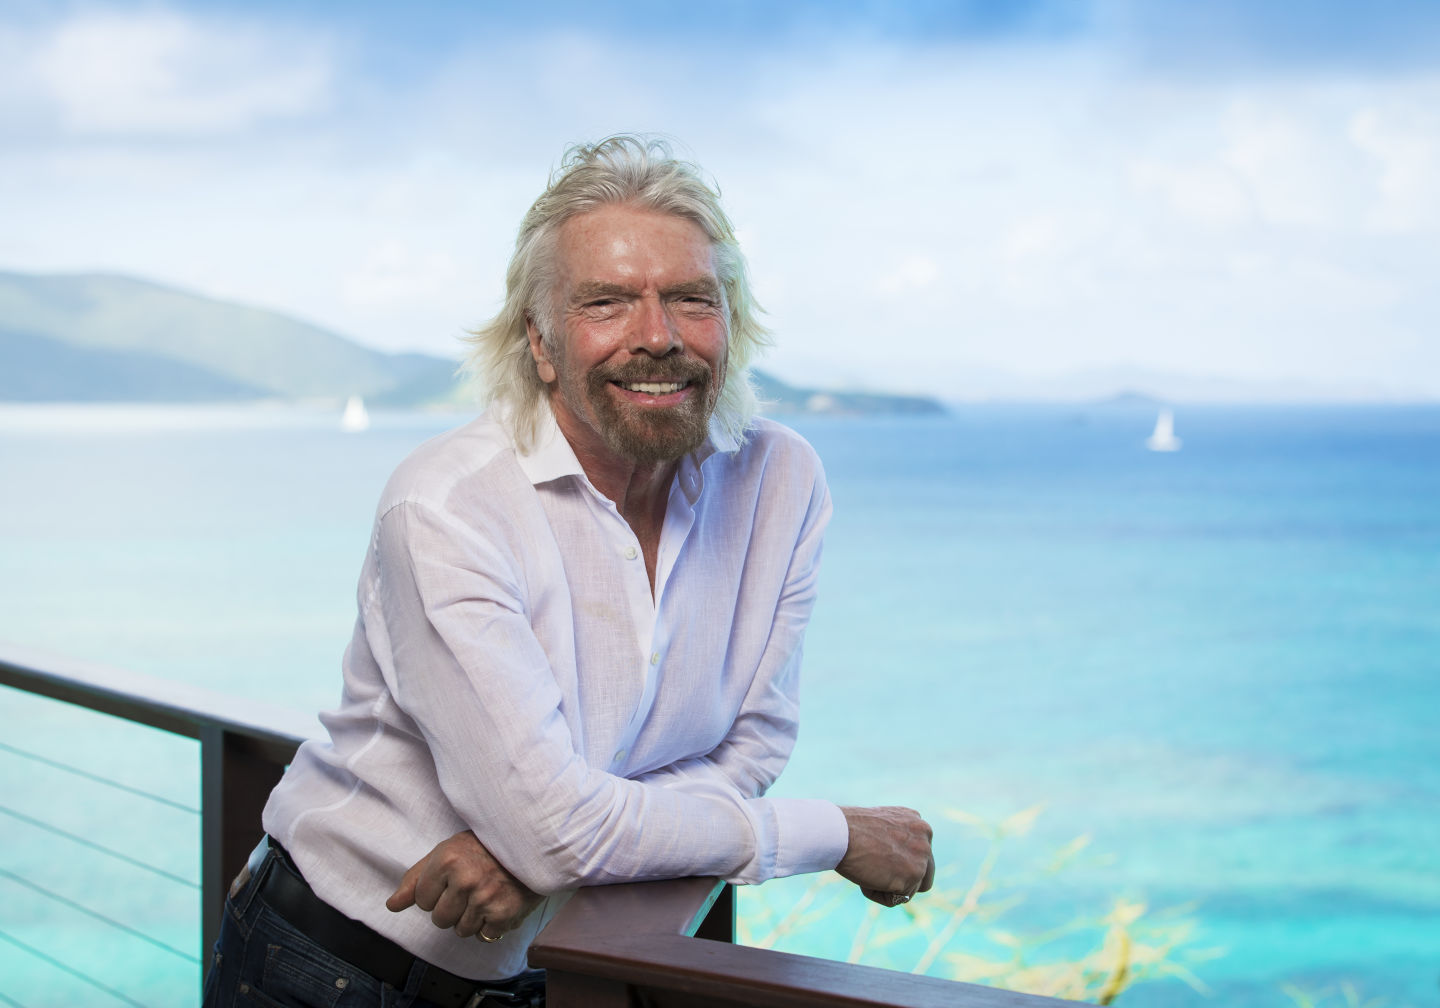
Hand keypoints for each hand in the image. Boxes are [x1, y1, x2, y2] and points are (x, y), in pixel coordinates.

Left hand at [386, 830, 542, 939]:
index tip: (453, 878)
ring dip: (471, 918)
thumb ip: (415, 879)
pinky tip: (498, 904)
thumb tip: (391, 905)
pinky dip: (491, 925)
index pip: (420, 900)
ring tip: (486, 894)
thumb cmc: (485, 847)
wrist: (531, 845)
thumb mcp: (447, 852)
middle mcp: (465, 879)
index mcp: (446, 860)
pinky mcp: (504, 914)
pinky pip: (484, 936)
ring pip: (461, 930)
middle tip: (471, 887)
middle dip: (452, 908)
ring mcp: (485, 898)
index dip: (435, 892)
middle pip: (439, 920)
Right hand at [836, 806, 935, 907]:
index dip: (899, 864)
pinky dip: (877, 894)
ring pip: (909, 890)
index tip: (880, 859)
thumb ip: (897, 840)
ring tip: (866, 871)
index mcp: (918, 824)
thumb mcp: (881, 826)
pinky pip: (895, 899)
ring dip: (887, 887)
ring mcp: (921, 858)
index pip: (920, 856)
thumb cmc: (850, 829)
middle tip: (879, 877)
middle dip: (904, 882)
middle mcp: (926, 838)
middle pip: (924, 876)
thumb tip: (899, 861)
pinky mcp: (912, 876)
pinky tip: (865, 877)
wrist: (840, 832)